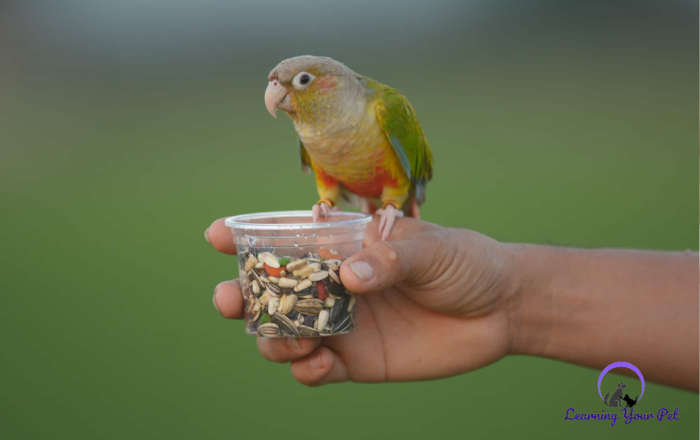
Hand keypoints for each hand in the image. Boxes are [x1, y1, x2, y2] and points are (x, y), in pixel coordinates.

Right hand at [206, 216, 519, 385]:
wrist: (501, 309)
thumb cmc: (465, 262)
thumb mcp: (432, 249)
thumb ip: (390, 258)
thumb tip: (349, 276)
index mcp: (344, 246)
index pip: (288, 238)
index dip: (248, 237)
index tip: (218, 236)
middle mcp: (334, 284)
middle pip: (273, 291)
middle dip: (242, 295)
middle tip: (230, 300)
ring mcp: (343, 324)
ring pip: (285, 333)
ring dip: (271, 338)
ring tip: (288, 340)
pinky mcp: (357, 361)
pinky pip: (316, 370)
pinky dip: (305, 370)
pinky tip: (318, 364)